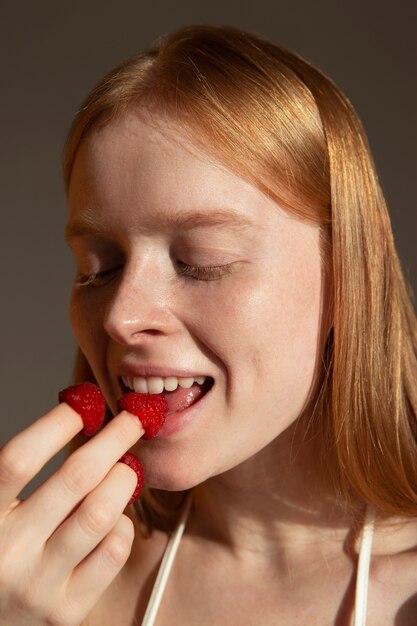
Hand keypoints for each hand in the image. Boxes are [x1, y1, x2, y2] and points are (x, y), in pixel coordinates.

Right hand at [0, 403, 143, 625]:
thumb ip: (19, 472)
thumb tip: (79, 412)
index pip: (18, 459)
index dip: (55, 424)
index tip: (82, 403)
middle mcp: (6, 552)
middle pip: (75, 478)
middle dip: (114, 437)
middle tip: (133, 419)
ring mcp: (38, 584)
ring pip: (101, 512)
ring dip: (123, 477)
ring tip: (126, 467)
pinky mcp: (67, 610)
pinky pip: (113, 550)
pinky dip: (123, 522)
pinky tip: (115, 516)